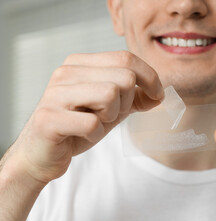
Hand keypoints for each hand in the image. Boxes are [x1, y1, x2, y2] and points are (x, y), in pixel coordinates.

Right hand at [5, 51, 163, 184]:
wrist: (43, 154)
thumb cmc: (79, 128)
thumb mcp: (111, 108)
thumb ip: (134, 98)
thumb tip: (160, 94)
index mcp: (80, 64)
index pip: (126, 58)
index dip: (150, 77)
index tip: (157, 95)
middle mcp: (66, 72)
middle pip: (124, 77)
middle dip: (128, 101)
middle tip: (112, 115)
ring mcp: (55, 94)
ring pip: (110, 95)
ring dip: (111, 116)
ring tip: (96, 122)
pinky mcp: (48, 119)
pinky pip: (93, 124)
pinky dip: (96, 134)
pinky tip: (82, 135)